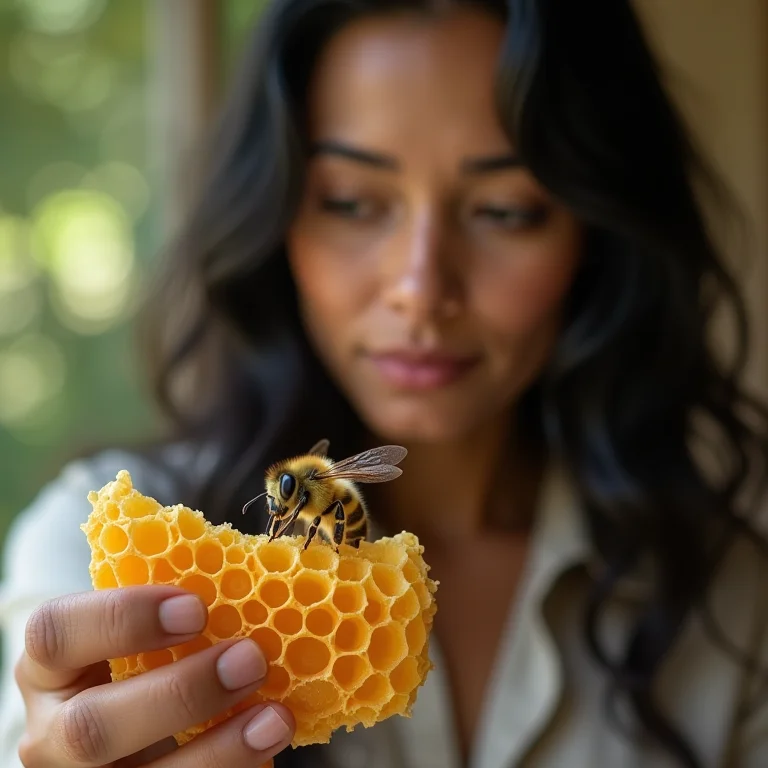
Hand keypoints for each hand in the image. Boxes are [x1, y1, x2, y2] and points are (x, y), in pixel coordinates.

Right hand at [14, 585, 294, 766]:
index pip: (56, 633)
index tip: (196, 607)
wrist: (138, 715)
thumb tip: (254, 574)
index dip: (123, 617)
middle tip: (249, 659)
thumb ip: (173, 608)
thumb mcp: (141, 628)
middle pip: (93, 726)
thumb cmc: (146, 652)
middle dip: (181, 694)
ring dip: (217, 750)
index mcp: (49, 665)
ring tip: (274, 719)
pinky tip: (266, 748)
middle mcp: (53, 731)